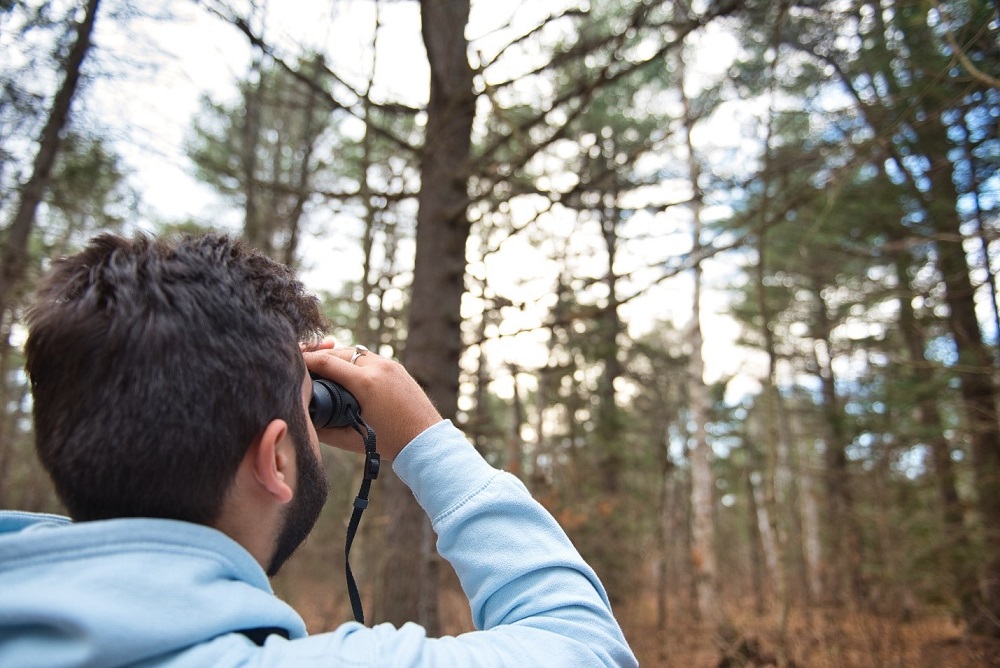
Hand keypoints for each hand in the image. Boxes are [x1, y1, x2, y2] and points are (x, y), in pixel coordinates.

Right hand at [302, 346, 442, 459]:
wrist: (426, 440)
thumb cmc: (390, 442)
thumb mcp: (351, 439)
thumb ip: (323, 430)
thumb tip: (303, 419)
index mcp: (366, 383)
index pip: (327, 362)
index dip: (306, 359)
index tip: (291, 360)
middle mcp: (378, 367)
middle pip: (339, 353)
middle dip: (320, 356)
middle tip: (303, 363)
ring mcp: (390, 364)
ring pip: (355, 352)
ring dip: (338, 357)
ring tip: (322, 367)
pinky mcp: (397, 367)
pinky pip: (369, 357)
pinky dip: (354, 361)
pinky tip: (346, 370)